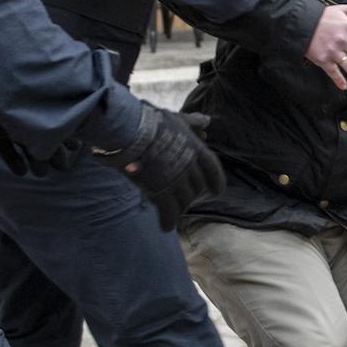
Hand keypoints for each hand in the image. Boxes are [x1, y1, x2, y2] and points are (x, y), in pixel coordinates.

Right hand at [93, 103, 223, 230]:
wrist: (130, 129)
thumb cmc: (150, 121)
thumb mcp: (175, 119)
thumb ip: (192, 122)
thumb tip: (207, 122)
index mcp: (196, 149)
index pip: (213, 170)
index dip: (216, 183)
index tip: (216, 192)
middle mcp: (190, 167)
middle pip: (197, 188)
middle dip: (192, 195)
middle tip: (184, 200)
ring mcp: (176, 181)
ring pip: (185, 202)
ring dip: (180, 208)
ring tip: (173, 211)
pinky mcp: (161, 192)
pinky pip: (169, 213)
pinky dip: (168, 222)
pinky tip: (165, 227)